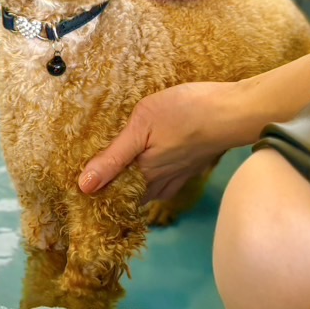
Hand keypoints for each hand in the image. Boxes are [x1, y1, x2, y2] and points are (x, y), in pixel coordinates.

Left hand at [78, 56, 309, 200]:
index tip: (76, 190)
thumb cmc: (186, 113)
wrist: (233, 112)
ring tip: (112, 175)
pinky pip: (162, 184)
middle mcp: (159, 184)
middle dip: (110, 191)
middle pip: (128, 196)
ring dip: (130, 186)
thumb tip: (83, 187)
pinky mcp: (190, 169)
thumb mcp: (141, 126)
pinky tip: (146, 170)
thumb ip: (113, 158)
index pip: (111, 196)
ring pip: (145, 192)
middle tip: (90, 180)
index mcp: (143, 176)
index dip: (94, 194)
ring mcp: (177, 178)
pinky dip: (149, 180)